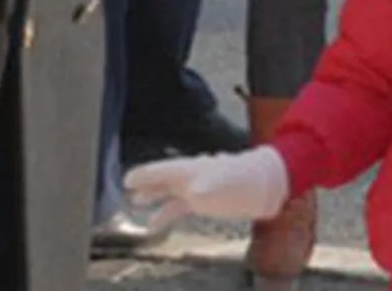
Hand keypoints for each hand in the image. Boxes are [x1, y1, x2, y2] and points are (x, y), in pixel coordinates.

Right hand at [123, 146, 289, 227]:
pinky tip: (155, 222)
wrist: (266, 184)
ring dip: (153, 196)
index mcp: (191, 169)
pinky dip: (166, 213)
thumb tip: (193, 191)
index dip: (144, 175)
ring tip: (135, 202)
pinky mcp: (204, 201)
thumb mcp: (226, 181)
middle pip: (162, 178)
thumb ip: (208, 185)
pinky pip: (179, 206)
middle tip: (126, 187)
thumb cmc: (244, 179)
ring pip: (169, 192)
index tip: (127, 180)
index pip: (162, 170)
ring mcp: (197, 188)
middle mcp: (191, 177)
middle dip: (144, 183)